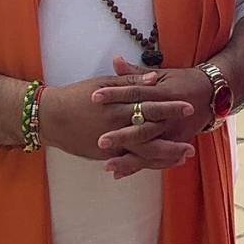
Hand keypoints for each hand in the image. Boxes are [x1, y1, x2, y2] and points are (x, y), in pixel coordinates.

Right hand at [38, 72, 195, 170]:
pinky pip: (129, 162)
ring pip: (142, 152)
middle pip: (150, 132)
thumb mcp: (104, 82)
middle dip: (172, 139)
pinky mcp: (103, 155)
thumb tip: (154, 78)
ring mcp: (109, 143)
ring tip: (183, 156)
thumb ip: (130, 80)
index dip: (170, 107)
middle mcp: (115, 125)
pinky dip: (145, 164)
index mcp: (117, 104)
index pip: (149, 105)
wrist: (50, 116)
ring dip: (164, 156)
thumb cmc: (78, 95)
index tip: (188, 106)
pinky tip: (161, 165)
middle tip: (193, 142)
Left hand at [91, 56, 215, 177]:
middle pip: (142, 125)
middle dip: (122, 135)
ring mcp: (174, 131)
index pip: (135, 92)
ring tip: (108, 165)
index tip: (94, 97)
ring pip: (149, 147)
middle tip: (100, 141)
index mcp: (162, 92)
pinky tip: (120, 173)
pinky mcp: (177, 143)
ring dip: (129, 158)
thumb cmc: (184, 81)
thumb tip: (115, 60)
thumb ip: (136, 72)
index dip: (115, 94)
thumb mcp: (162, 74)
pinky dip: (139, 166)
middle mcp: (168, 114)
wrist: (212, 93)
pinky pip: (157, 158)